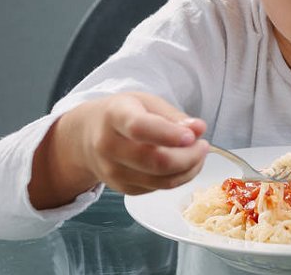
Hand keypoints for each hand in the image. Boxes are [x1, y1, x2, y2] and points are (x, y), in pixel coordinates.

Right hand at [30, 92, 207, 207]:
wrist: (87, 137)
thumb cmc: (122, 114)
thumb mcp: (146, 102)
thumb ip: (173, 116)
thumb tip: (198, 129)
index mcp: (115, 116)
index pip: (140, 128)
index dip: (169, 134)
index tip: (193, 136)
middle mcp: (109, 146)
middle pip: (155, 161)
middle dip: (189, 156)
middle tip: (204, 145)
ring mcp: (113, 172)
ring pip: (161, 180)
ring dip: (189, 169)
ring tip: (199, 153)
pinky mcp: (123, 189)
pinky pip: (158, 188)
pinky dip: (179, 178)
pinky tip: (185, 164)